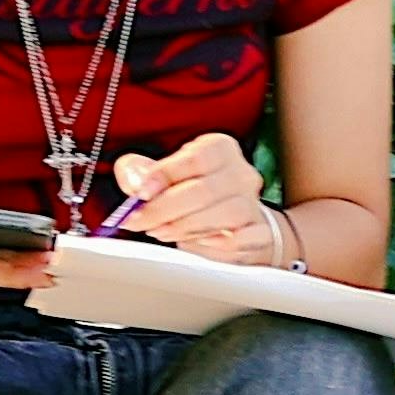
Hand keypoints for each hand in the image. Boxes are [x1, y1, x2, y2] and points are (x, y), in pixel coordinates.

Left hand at [102, 131, 292, 261]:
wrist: (238, 222)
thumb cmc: (195, 194)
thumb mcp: (165, 174)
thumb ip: (141, 173)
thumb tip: (134, 178)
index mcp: (219, 149)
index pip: (195, 158)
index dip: (164, 175)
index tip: (140, 193)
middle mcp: (241, 173)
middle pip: (206, 190)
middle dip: (164, 210)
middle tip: (139, 221)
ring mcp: (253, 204)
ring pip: (225, 215)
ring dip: (185, 228)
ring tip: (161, 232)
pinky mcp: (260, 233)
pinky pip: (240, 241)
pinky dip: (213, 245)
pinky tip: (193, 243)